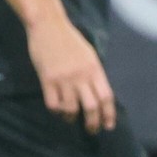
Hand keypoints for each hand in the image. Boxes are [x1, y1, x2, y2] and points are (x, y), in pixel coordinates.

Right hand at [27, 12, 115, 134]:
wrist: (48, 26)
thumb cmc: (69, 39)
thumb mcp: (88, 55)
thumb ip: (93, 73)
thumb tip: (97, 93)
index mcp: (94, 69)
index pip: (106, 97)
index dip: (109, 114)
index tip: (108, 126)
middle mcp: (81, 76)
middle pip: (92, 106)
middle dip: (93, 122)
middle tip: (91, 130)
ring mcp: (64, 78)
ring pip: (71, 108)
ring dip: (71, 118)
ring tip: (70, 119)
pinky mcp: (47, 79)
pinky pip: (53, 103)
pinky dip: (56, 110)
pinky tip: (57, 109)